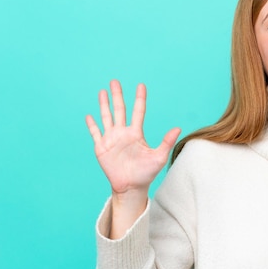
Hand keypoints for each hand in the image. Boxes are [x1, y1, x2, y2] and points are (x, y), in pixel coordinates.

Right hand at [85, 80, 180, 199]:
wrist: (131, 187)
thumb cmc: (146, 173)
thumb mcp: (159, 157)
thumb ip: (166, 142)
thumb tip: (178, 128)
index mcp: (136, 133)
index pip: (138, 111)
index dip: (139, 99)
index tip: (141, 85)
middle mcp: (123, 133)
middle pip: (120, 110)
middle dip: (117, 96)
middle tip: (115, 81)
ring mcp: (111, 139)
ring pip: (106, 117)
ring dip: (104, 105)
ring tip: (102, 91)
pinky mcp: (101, 148)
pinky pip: (95, 133)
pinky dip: (92, 125)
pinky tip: (89, 116)